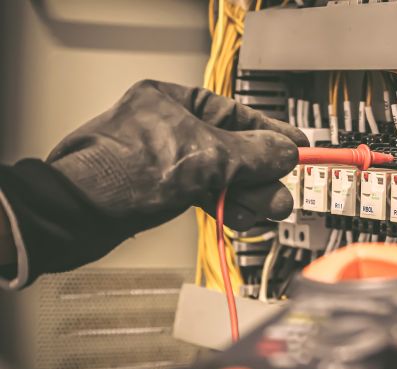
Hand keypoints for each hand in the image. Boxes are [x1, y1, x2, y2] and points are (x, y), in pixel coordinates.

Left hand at [47, 79, 307, 230]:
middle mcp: (171, 128)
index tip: (297, 148)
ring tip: (268, 211)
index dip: (271, 133)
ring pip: (222, 177)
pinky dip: (226, 207)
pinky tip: (241, 218)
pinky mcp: (162, 191)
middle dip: (261, 176)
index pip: (237, 113)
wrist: (79, 216)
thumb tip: (285, 152)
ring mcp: (166, 161)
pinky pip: (206, 195)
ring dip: (248, 197)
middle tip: (283, 193)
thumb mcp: (207, 157)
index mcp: (175, 101)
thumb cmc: (124, 172)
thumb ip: (254, 154)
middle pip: (233, 150)